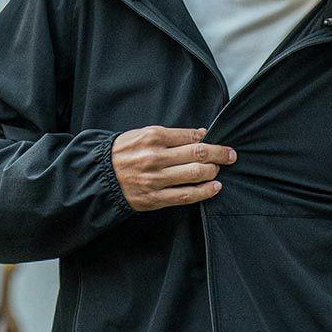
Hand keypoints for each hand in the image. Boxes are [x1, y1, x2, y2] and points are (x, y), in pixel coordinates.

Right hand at [112, 125, 235, 210]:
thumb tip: (200, 134)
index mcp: (154, 136)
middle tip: (231, 155)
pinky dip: (204, 191)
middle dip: (219, 154)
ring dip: (213, 172)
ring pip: (195, 174)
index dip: (210, 139)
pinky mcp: (156, 198)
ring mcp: (156, 179)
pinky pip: (186, 195)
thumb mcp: (143, 134)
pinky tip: (214, 187)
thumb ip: (172, 135)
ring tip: (219, 170)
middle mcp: (156, 157)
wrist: (100, 176)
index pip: (191, 136)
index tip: (220, 141)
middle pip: (198, 154)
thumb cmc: (123, 152)